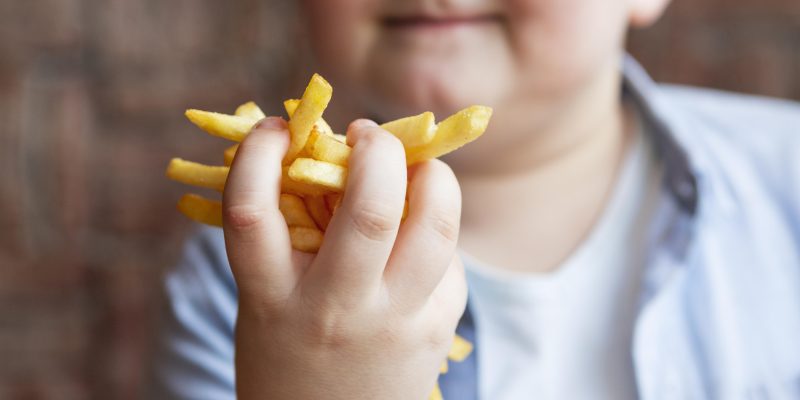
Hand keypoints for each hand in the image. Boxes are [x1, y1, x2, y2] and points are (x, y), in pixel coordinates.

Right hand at [223, 117, 466, 398]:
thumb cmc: (289, 351)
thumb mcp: (267, 299)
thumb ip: (290, 234)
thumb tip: (331, 152)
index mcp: (271, 298)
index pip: (252, 211)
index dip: (258, 153)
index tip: (275, 127)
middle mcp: (336, 310)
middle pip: (371, 210)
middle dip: (377, 149)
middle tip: (365, 135)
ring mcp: (395, 322)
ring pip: (437, 227)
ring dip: (433, 176)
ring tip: (414, 167)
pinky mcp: (439, 328)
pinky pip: (449, 258)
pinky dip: (436, 226)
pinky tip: (420, 229)